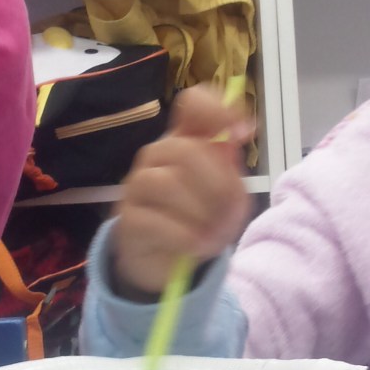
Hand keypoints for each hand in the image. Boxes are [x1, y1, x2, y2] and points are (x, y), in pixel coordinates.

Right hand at [111, 87, 254, 297]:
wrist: (167, 264)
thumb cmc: (199, 221)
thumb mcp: (226, 196)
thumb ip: (231, 167)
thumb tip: (237, 134)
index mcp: (186, 142)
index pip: (193, 105)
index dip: (218, 110)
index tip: (242, 134)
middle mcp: (158, 155)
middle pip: (187, 151)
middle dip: (217, 185)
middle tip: (229, 214)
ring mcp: (137, 185)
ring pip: (167, 184)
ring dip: (199, 213)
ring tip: (213, 236)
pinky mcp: (127, 218)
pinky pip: (154, 220)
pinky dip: (183, 236)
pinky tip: (196, 245)